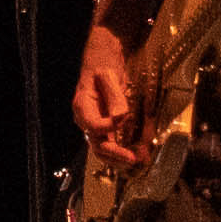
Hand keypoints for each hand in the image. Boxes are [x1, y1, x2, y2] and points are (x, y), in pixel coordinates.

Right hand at [72, 24, 140, 167]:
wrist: (104, 60)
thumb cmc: (102, 64)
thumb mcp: (106, 75)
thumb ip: (113, 96)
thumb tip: (120, 116)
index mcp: (82, 107)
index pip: (92, 125)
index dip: (108, 126)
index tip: (125, 117)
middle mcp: (86, 120)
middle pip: (97, 144)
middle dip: (116, 154)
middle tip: (133, 158)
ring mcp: (96, 126)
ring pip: (104, 150)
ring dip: (121, 158)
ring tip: (138, 161)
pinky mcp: (106, 128)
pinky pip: (112, 145)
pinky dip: (124, 153)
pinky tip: (138, 154)